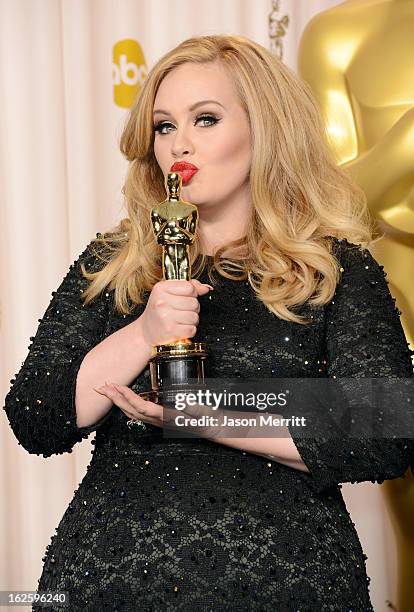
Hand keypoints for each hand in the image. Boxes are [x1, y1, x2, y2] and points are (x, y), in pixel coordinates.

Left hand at [93, 383, 224, 436]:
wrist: (210, 428)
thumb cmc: (207, 419)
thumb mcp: (204, 412)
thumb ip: (195, 408)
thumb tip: (185, 402)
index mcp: (167, 417)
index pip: (143, 407)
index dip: (129, 398)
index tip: (118, 388)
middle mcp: (159, 421)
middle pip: (132, 411)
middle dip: (116, 399)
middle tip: (102, 387)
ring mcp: (157, 421)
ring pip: (132, 413)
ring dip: (118, 401)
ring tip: (108, 390)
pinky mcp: (158, 418)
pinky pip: (137, 413)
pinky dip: (126, 404)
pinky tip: (122, 398)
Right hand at [137, 279, 212, 348]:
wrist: (146, 331)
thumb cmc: (158, 310)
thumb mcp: (168, 292)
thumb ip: (189, 286)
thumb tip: (206, 288)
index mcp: (161, 288)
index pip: (190, 287)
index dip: (191, 294)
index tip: (184, 298)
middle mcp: (162, 302)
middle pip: (194, 303)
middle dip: (192, 308)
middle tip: (181, 311)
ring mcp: (165, 317)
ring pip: (195, 317)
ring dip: (191, 320)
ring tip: (180, 320)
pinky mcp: (170, 331)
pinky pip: (192, 329)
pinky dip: (189, 330)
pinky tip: (180, 328)